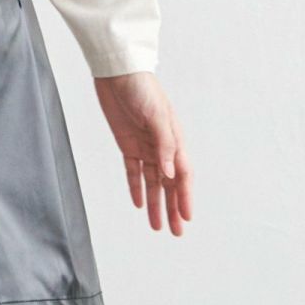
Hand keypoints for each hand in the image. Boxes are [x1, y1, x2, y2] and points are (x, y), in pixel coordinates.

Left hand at [94, 72, 192, 235]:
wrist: (118, 73)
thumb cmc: (141, 88)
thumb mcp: (156, 115)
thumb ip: (164, 145)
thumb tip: (169, 174)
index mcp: (174, 139)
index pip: (183, 175)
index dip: (185, 197)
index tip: (186, 217)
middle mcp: (162, 147)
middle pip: (170, 184)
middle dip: (173, 208)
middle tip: (176, 232)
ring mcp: (145, 147)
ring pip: (152, 183)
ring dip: (155, 204)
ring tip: (157, 226)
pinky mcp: (128, 145)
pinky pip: (134, 172)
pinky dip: (136, 188)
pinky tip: (138, 204)